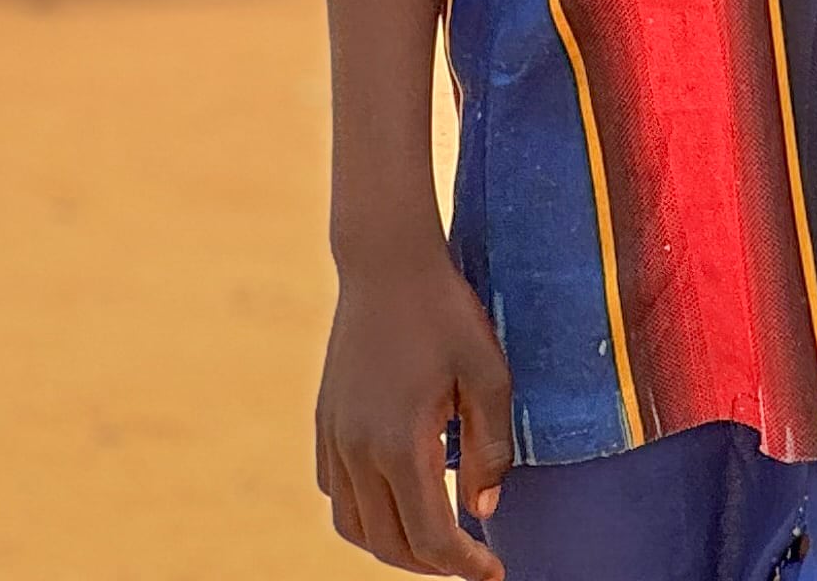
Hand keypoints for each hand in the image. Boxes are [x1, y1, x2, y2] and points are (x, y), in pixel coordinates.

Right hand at [314, 238, 512, 576]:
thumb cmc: (446, 314)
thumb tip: (483, 510)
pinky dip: (365, 515)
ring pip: (353, 527)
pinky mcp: (324, 424)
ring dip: (393, 546)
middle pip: (389, 543)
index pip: (430, 536)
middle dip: (431, 565)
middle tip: (470, 562)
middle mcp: (357, 452)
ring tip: (435, 543)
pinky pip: (335, 493)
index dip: (463, 565)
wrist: (386, 265)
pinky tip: (397, 501)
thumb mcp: (488, 375)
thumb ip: (489, 448)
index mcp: (400, 445)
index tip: (492, 573)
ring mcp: (334, 439)